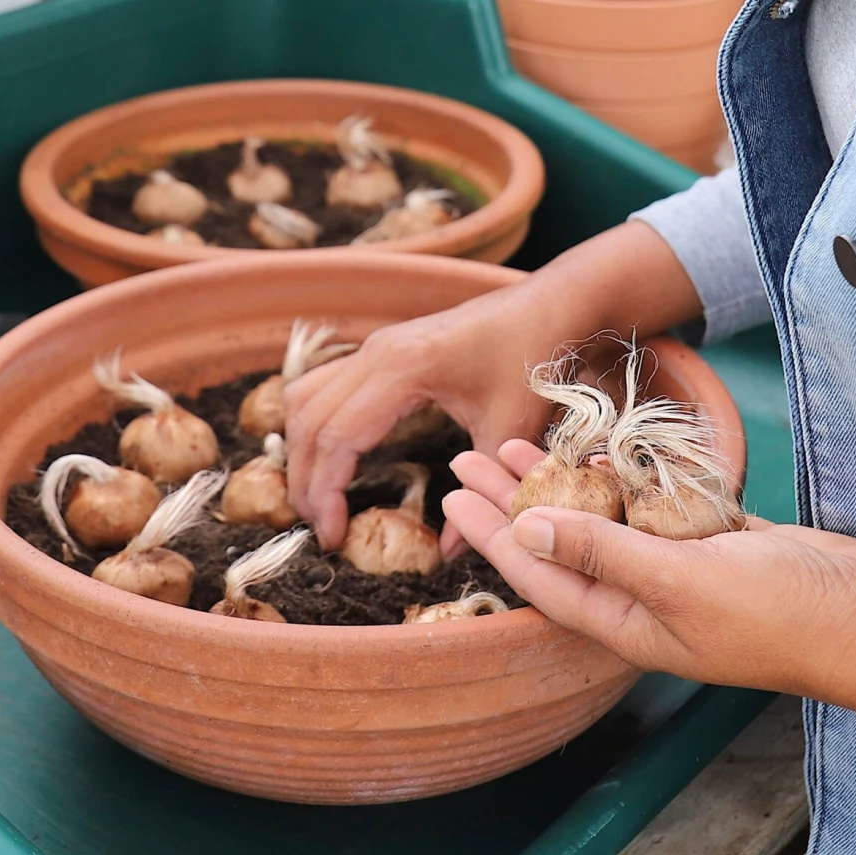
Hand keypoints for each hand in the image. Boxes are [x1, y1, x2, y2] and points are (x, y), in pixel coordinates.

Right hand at [285, 281, 554, 548]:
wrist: (552, 302)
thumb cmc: (535, 358)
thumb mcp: (510, 430)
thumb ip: (479, 489)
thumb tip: (451, 552)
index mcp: (400, 368)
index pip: (335, 436)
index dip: (325, 492)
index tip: (333, 537)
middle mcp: (375, 351)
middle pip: (308, 420)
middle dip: (305, 480)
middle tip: (321, 530)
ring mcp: (375, 345)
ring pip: (306, 398)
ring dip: (303, 450)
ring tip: (318, 500)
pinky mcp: (382, 348)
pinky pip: (325, 385)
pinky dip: (315, 424)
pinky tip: (331, 458)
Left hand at [444, 441, 855, 756]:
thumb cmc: (789, 614)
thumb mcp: (686, 582)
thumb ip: (606, 553)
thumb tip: (528, 528)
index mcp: (633, 624)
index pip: (541, 576)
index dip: (492, 537)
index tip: (450, 495)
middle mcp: (652, 600)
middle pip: (563, 545)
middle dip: (511, 502)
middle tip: (465, 456)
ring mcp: (690, 572)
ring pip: (607, 522)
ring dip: (561, 484)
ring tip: (515, 443)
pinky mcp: (725, 544)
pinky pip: (658, 509)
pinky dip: (627, 479)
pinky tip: (603, 450)